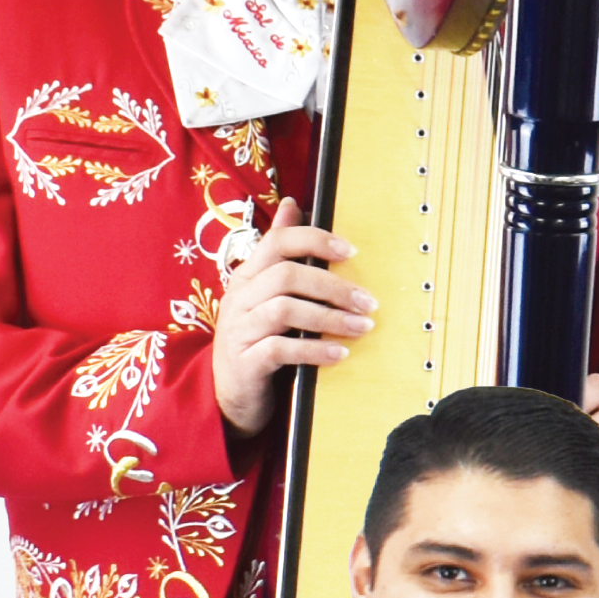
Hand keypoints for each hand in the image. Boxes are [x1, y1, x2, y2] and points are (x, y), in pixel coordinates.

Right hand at [206, 225, 375, 437]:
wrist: (230, 393)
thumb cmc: (257, 337)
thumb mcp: (266, 294)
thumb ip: (281, 254)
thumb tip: (293, 204)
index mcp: (247, 275)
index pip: (277, 242)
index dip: (314, 240)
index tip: (351, 252)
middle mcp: (239, 297)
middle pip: (286, 275)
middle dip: (333, 286)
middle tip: (368, 301)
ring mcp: (238, 329)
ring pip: (285, 310)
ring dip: (330, 318)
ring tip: (361, 327)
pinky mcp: (244, 361)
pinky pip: (280, 349)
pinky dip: (314, 350)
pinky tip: (338, 353)